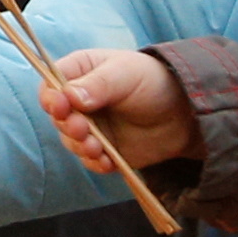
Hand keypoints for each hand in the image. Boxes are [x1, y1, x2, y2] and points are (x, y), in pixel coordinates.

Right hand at [36, 49, 196, 176]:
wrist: (187, 112)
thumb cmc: (153, 81)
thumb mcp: (126, 74)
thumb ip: (98, 84)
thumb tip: (69, 96)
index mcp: (79, 74)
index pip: (50, 85)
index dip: (50, 97)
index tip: (59, 106)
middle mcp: (79, 102)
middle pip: (58, 117)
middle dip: (67, 125)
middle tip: (81, 128)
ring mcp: (92, 127)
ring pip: (71, 141)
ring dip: (79, 146)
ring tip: (96, 148)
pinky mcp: (105, 150)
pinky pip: (90, 161)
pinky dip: (95, 163)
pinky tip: (106, 161)